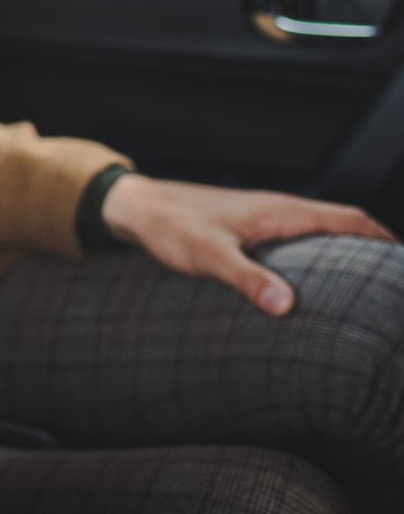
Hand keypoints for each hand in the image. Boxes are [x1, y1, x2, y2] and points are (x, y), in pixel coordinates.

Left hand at [101, 174, 396, 315]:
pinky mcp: (250, 228)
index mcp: (282, 211)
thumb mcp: (209, 256)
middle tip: (395, 285)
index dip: (385, 240)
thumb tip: (288, 306)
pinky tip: (314, 282)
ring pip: (321, 233)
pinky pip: (298, 239)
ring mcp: (266, 217)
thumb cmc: (170, 226)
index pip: (351, 219)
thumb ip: (248, 280)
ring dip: (347, 253)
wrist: (136, 207)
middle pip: (343, 225)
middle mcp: (280, 209)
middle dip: (374, 249)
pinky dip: (318, 255)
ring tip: (367, 287)